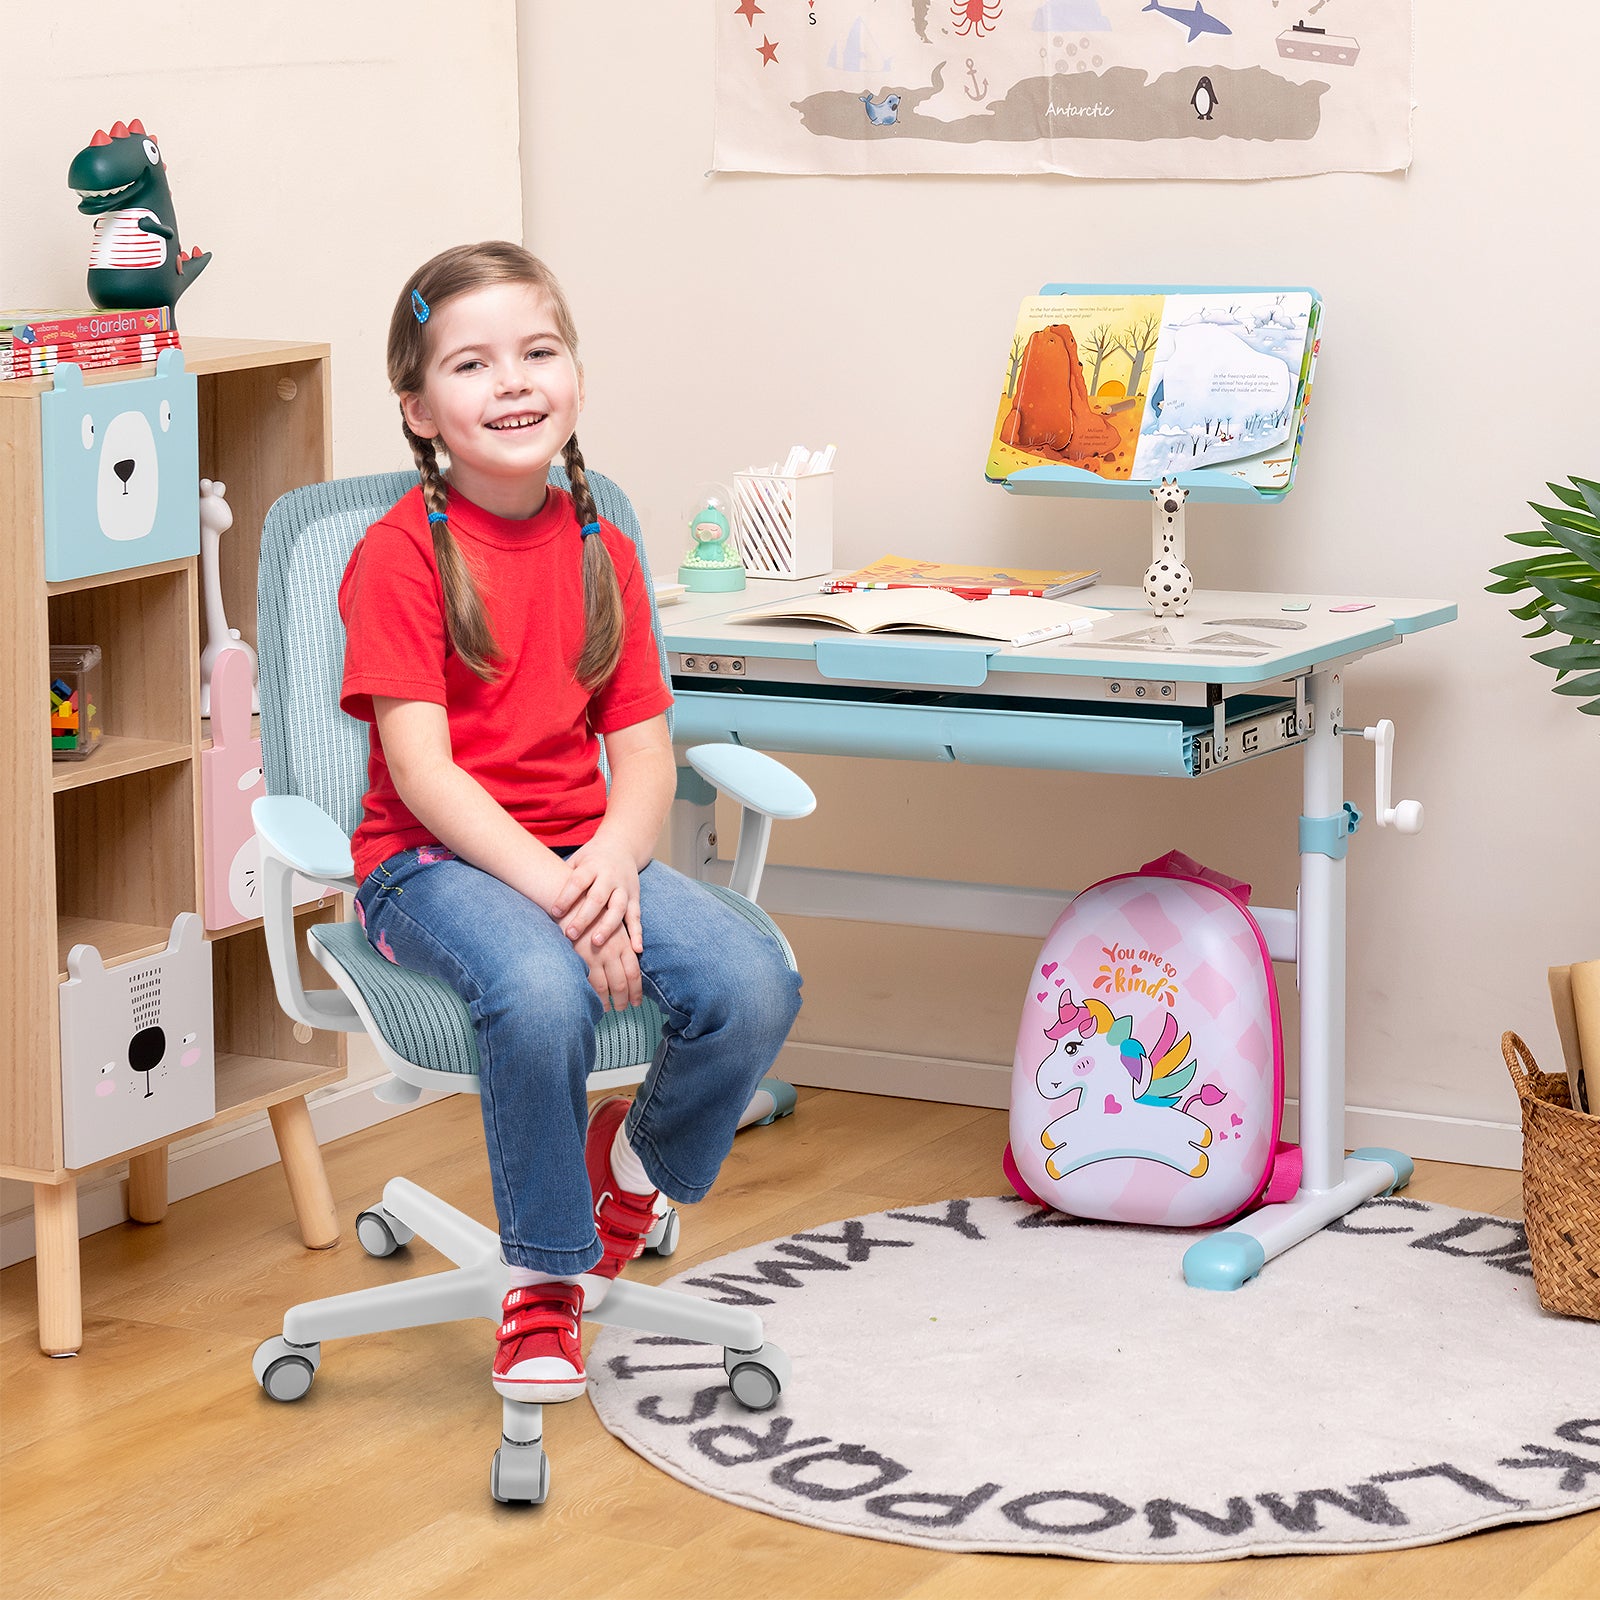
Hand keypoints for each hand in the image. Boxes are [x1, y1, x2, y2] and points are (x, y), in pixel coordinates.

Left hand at [551, 836, 641, 955]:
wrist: (622, 845)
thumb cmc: (591, 858)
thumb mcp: (577, 860)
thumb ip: (563, 877)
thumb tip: (536, 892)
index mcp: (592, 866)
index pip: (578, 881)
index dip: (567, 897)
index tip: (554, 912)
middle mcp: (610, 876)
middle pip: (598, 898)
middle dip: (584, 917)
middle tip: (570, 934)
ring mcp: (624, 887)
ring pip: (618, 908)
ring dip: (608, 926)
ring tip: (596, 942)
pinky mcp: (635, 897)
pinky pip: (637, 916)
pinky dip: (637, 933)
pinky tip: (635, 949)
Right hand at [583, 922, 642, 1012]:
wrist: (571, 902)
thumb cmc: (592, 913)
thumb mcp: (614, 925)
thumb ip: (623, 944)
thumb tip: (631, 964)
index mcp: (624, 943)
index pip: (634, 973)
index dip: (636, 991)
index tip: (636, 1001)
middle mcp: (612, 951)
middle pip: (622, 983)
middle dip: (623, 1000)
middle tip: (623, 1009)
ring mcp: (595, 956)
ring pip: (605, 987)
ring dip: (607, 1001)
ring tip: (608, 1009)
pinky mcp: (579, 958)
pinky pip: (587, 983)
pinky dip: (592, 995)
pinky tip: (592, 1001)